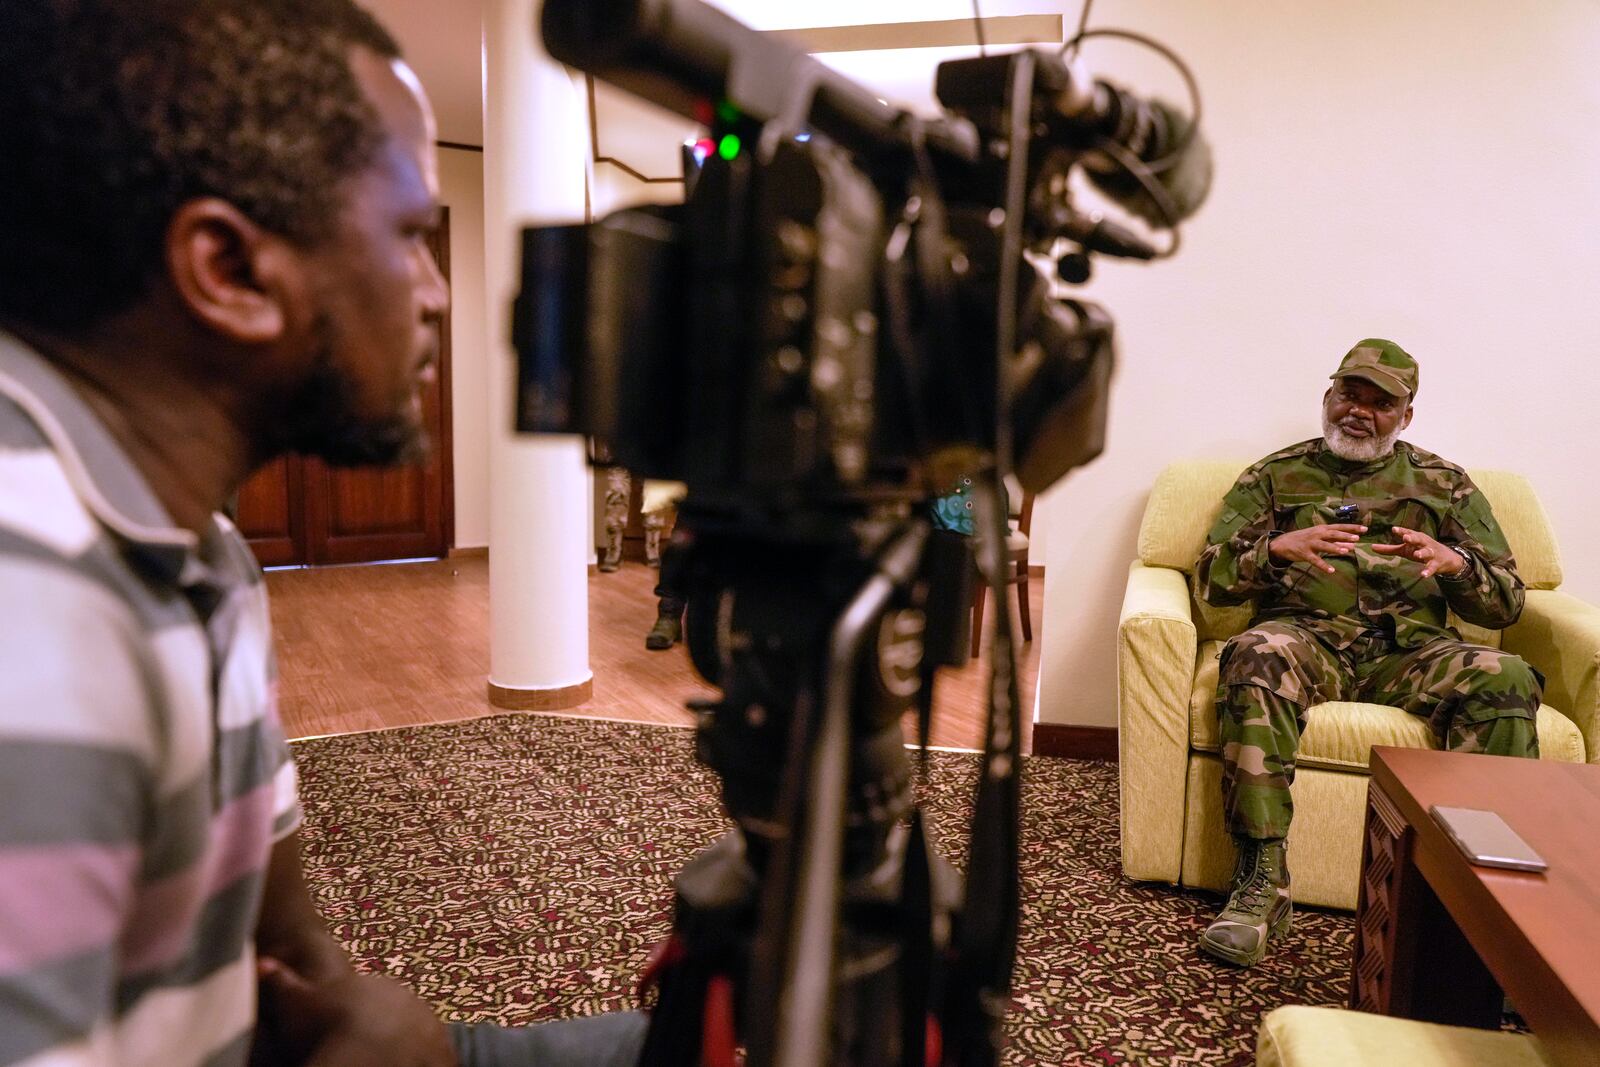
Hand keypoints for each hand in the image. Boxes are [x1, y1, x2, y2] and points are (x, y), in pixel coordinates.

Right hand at [257, 956, 456, 1066]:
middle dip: (382, 1028)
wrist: (364, 1052)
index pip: (368, 998)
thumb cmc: (325, 1027)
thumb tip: (260, 962)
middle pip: (393, 1014)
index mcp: (374, 985)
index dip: (354, 1016)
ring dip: (405, 1045)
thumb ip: (280, 981)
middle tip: (364, 1049)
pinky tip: (406, 1066)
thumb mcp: (297, 1002)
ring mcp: (425, 1021)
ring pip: (414, 1033)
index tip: (344, 1032)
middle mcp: (405, 998)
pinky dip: (421, 1061)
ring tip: (385, 1060)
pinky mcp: (438, 1047)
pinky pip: (431, 1055)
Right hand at [1268, 523, 1366, 573]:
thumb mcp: (1320, 537)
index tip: (1365, 529)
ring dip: (1335, 548)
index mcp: (1322, 529)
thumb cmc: (1305, 539)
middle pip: (1333, 534)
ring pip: (1324, 546)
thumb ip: (1336, 541)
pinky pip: (1315, 560)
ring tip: (1346, 552)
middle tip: (1357, 539)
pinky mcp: (1304, 553)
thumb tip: (1353, 545)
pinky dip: (1323, 565)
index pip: (1340, 527)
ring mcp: (1310, 544)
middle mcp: (1317, 534)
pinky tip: (1331, 570)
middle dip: (1345, 536)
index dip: (1352, 528)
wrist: (1283, 543)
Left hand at [1370, 526, 1467, 577]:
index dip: (1402, 531)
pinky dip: (1428, 571)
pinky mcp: (1436, 564)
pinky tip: (1423, 575)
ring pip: (1427, 552)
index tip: (1394, 529)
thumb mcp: (1405, 549)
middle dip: (1413, 538)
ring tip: (1417, 555)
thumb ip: (1389, 549)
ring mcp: (1431, 553)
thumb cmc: (1420, 550)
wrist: (1446, 558)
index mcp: (1416, 538)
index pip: (1408, 532)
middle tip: (1406, 537)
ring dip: (1422, 553)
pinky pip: (1432, 567)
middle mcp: (1424, 543)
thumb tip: (1371, 547)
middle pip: (1419, 539)